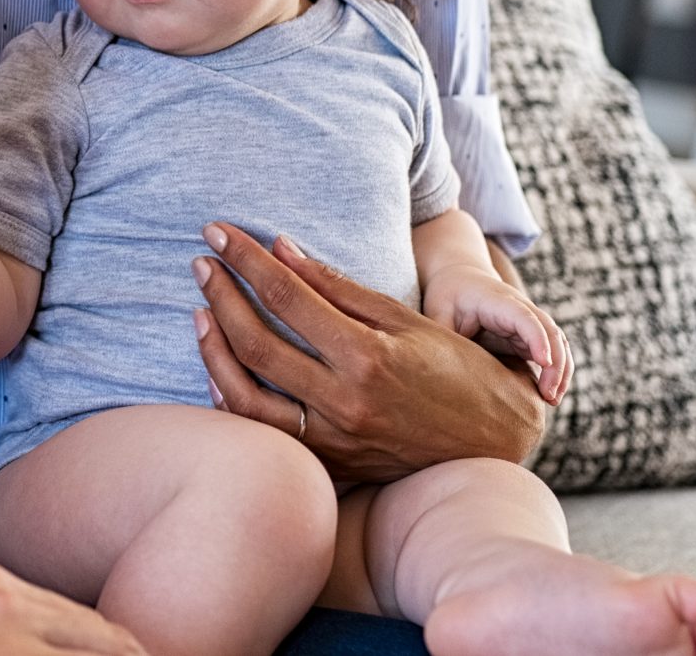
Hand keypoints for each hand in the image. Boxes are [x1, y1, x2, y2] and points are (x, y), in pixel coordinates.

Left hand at [190, 223, 549, 481]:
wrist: (495, 444)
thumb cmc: (456, 370)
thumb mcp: (405, 319)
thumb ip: (338, 288)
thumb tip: (280, 249)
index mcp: (368, 357)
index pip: (287, 297)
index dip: (246, 260)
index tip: (217, 232)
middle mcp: (346, 402)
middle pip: (257, 344)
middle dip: (220, 296)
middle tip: (201, 263)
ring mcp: (335, 439)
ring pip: (246, 398)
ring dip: (213, 351)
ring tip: (200, 312)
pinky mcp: (332, 463)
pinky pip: (265, 434)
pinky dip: (232, 399)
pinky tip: (218, 367)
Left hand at [420, 262, 572, 403]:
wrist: (461, 277)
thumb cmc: (449, 294)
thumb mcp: (438, 311)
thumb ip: (442, 334)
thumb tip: (443, 364)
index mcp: (499, 301)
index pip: (526, 318)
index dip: (537, 339)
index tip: (544, 362)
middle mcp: (522, 309)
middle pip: (550, 332)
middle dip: (556, 364)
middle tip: (549, 395)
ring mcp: (528, 322)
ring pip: (557, 343)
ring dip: (560, 370)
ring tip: (552, 400)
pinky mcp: (528, 336)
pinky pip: (552, 351)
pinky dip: (556, 371)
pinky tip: (550, 393)